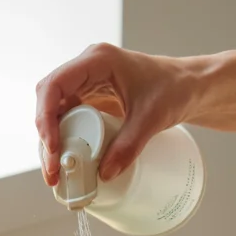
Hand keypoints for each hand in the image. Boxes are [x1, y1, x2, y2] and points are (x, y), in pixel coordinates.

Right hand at [36, 43, 193, 184]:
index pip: (55, 85)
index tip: (52, 147)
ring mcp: (87, 83)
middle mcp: (86, 69)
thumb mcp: (152, 118)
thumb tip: (104, 174)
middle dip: (45, 135)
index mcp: (97, 61)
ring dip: (51, 140)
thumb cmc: (175, 89)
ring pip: (54, 110)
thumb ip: (129, 146)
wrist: (189, 87)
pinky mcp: (91, 98)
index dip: (46, 117)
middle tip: (53, 169)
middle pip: (48, 100)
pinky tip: (67, 160)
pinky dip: (64, 139)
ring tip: (56, 172)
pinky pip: (68, 117)